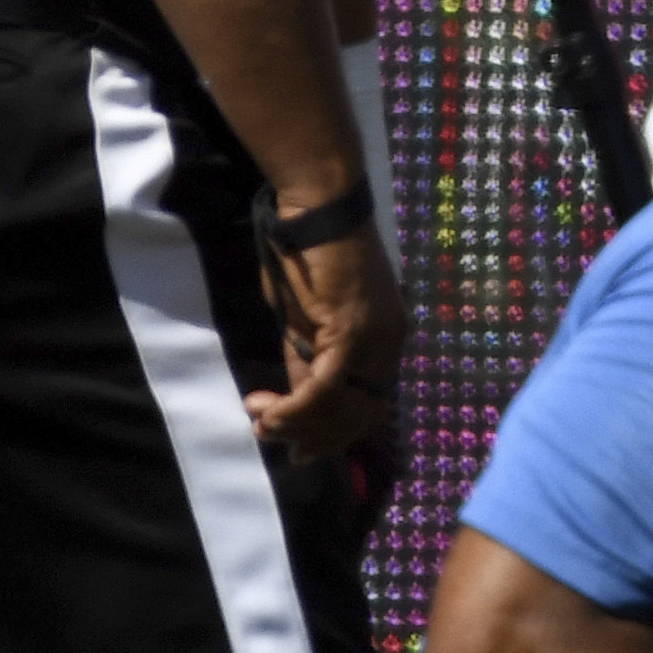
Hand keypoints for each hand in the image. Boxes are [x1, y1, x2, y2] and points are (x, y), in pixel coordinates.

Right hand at [255, 209, 400, 452]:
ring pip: (341, 407)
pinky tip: (268, 411)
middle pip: (361, 414)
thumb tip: (297, 400)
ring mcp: (377, 340)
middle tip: (274, 441)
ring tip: (261, 423)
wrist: (318, 206)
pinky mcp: (353, 332)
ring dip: (296, 425)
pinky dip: (296, 408)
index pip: (369, 404)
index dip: (334, 432)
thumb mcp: (306, 319)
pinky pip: (325, 387)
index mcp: (387, 339)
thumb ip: (307, 358)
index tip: (298, 446)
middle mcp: (391, 345)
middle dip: (316, 438)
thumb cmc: (308, 252)